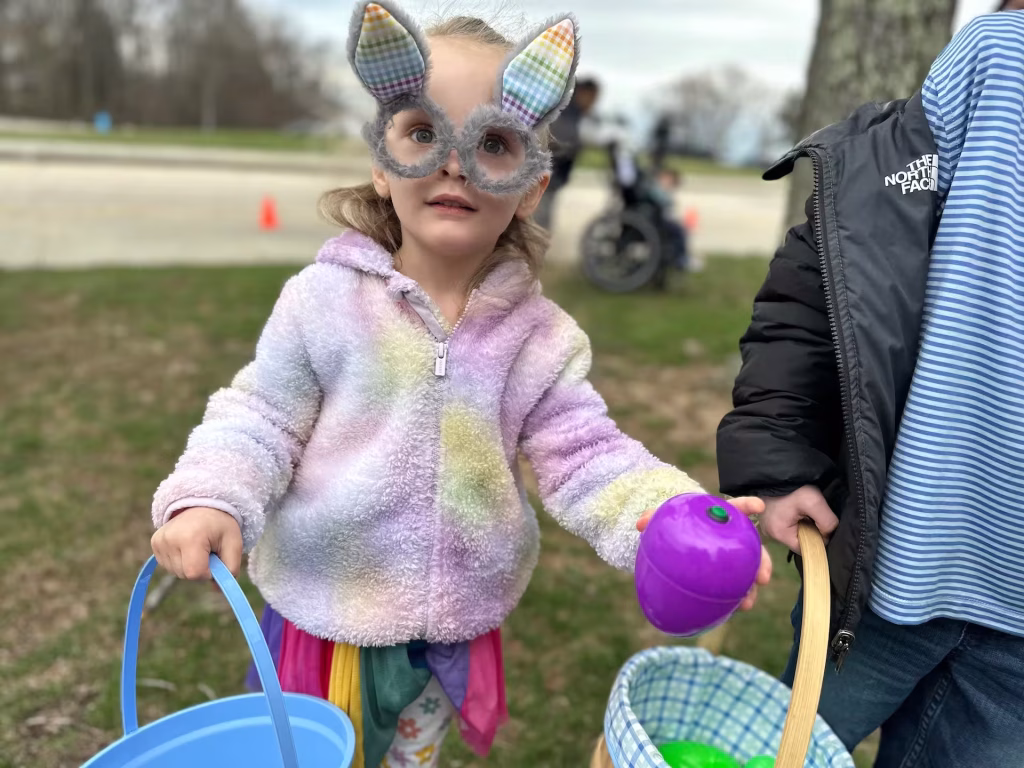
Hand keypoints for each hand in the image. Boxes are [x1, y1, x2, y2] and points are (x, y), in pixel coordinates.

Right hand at [151, 506, 242, 579]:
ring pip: (176, 572)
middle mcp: (170, 539)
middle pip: (185, 574)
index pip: (195, 573)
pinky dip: (180, 561)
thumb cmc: (221, 525)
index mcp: (191, 538)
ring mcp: (159, 541)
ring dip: (189, 565)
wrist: (204, 504)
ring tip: (198, 546)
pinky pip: (168, 565)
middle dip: (200, 568)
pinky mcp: (155, 542)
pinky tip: (187, 547)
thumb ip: (231, 569)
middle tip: (208, 549)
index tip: (215, 559)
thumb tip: (218, 589)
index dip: (208, 572)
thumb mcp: (234, 544)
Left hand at [636, 496, 771, 610]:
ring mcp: (733, 558)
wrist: (678, 542)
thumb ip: (655, 517)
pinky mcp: (727, 576)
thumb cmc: (679, 526)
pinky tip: (731, 610)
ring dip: (750, 587)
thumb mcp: (668, 519)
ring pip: (748, 572)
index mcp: (721, 519)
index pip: (737, 509)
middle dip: (762, 561)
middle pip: (753, 547)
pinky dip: (734, 598)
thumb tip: (641, 524)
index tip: (759, 506)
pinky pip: (734, 586)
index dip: (748, 505)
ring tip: (746, 603)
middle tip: (763, 577)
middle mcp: (733, 539)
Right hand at [760, 485, 838, 553]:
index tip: (825, 528)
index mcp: (779, 534)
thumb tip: (830, 533)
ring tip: (809, 511)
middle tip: (817, 517)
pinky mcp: (770, 516)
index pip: (805, 550)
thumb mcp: (814, 502)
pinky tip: (802, 509)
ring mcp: (768, 524)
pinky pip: (788, 524)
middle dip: (811, 531)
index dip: (818, 541)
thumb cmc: (793, 487)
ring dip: (805, 524)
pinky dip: (798, 518)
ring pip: (794, 532)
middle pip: (799, 541)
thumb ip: (827, 522)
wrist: (778, 469)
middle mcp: (770, 533)